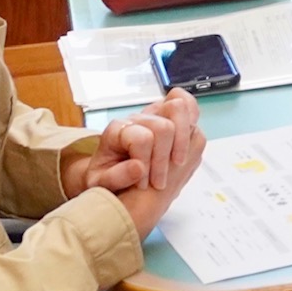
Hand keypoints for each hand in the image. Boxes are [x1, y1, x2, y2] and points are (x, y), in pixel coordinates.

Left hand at [67, 90, 203, 196]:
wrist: (110, 171)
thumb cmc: (105, 175)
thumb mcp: (100, 182)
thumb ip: (115, 177)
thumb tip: (139, 168)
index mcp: (116, 130)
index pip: (142, 138)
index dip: (146, 162)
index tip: (144, 184)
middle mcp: (137, 118)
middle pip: (163, 126)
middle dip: (164, 157)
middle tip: (159, 181)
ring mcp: (155, 114)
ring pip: (179, 108)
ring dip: (182, 141)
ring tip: (177, 163)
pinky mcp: (171, 117)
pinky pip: (188, 105)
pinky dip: (191, 123)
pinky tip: (185, 148)